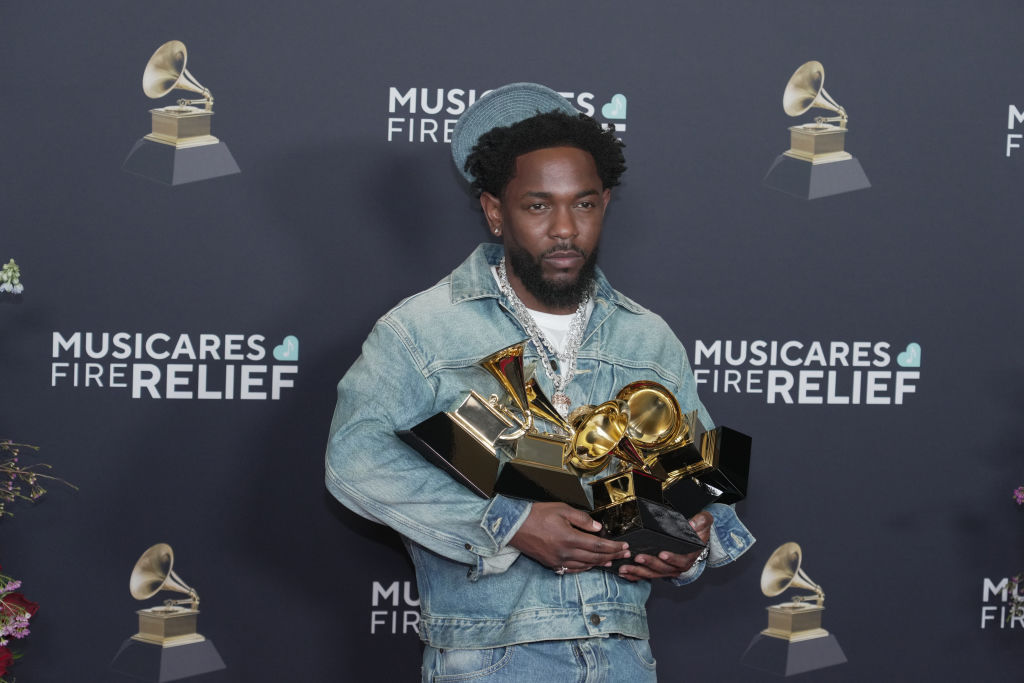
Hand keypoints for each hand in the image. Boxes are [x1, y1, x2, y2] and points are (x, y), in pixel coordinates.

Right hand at [509, 502, 629, 573]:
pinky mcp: (551, 564)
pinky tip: (590, 565)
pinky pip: (572, 569)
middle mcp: (565, 552)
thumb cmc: (537, 514)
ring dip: (600, 563)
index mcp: (569, 538)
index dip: (613, 547)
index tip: (624, 546)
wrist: (515, 526)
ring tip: (611, 561)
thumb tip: (598, 528)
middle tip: (624, 554)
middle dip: (611, 556)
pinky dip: (584, 568)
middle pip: (594, 557)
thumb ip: (582, 519)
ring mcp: (558, 560)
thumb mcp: (562, 509)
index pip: (598, 545)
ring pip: (584, 565)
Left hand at [618, 510, 712, 581]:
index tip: (662, 554)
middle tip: (638, 557)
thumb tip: (693, 523)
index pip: (680, 561)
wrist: (694, 538)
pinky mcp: (658, 569)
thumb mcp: (703, 522)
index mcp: (689, 557)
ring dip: (638, 572)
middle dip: (650, 564)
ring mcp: (667, 569)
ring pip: (653, 574)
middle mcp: (678, 567)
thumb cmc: (697, 531)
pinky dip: (635, 575)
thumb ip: (701, 521)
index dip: (672, 559)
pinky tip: (625, 574)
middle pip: (663, 569)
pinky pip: (647, 574)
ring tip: (624, 568)